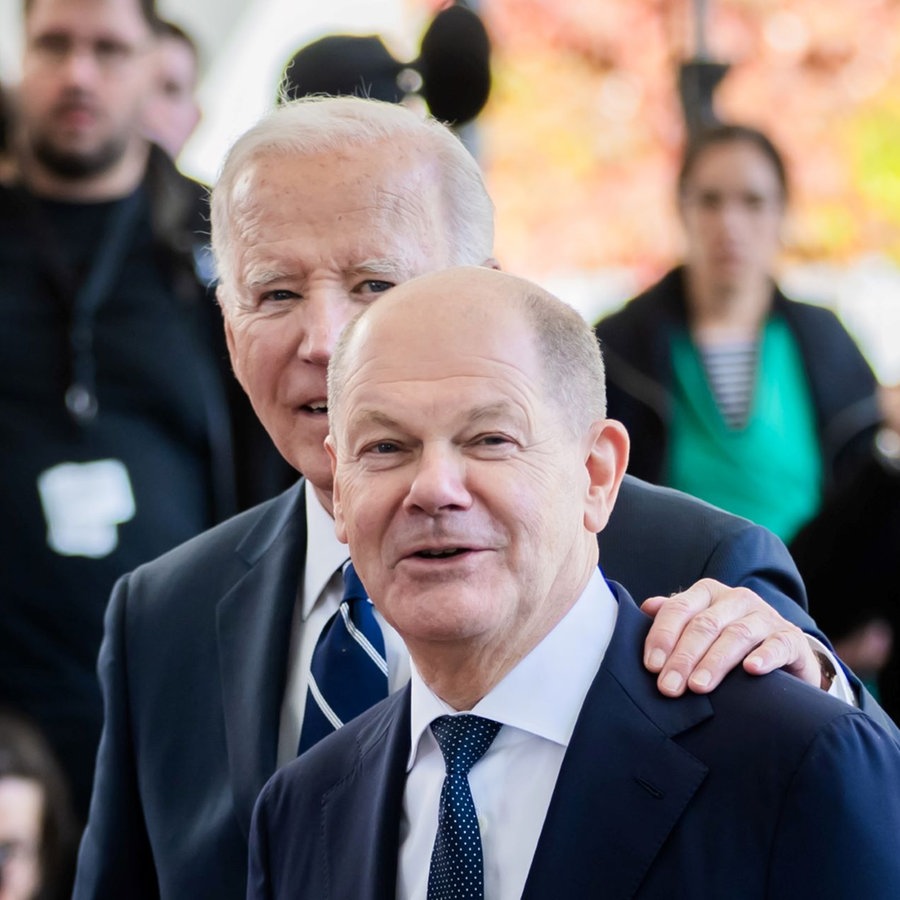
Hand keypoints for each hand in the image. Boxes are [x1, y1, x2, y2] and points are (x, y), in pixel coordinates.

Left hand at [641, 579, 820, 695]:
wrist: (783, 655)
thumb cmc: (728, 642)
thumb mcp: (700, 626)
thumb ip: (674, 617)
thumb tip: (645, 607)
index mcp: (707, 593)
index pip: (679, 609)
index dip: (663, 636)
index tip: (651, 666)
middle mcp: (736, 599)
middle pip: (704, 625)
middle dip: (683, 657)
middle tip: (669, 687)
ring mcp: (765, 616)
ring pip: (737, 635)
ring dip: (715, 662)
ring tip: (698, 686)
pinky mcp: (791, 638)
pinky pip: (778, 645)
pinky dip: (765, 656)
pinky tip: (751, 670)